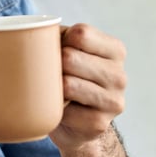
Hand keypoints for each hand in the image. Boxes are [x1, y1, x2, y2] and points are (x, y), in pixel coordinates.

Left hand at [49, 24, 126, 153]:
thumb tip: (35, 32)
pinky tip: (59, 109)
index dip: (59, 40)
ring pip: (68, 84)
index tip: (56, 50)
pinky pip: (64, 111)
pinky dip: (53, 109)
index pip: (81, 33)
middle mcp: (120, 75)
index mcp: (115, 51)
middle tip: (50, 73)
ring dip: (52, 87)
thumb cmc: (68, 76)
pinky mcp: (100, 123)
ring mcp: (113, 101)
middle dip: (52, 64)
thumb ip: (57, 35)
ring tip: (53, 89)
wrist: (77, 123)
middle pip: (70, 57)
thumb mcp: (68, 49)